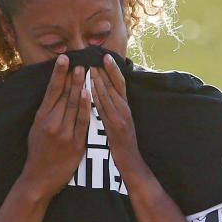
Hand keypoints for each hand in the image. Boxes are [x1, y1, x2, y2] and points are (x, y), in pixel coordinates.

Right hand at [19, 55, 90, 198]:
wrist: (39, 178)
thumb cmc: (38, 152)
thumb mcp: (35, 130)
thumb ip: (46, 113)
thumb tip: (54, 94)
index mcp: (41, 118)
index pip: (51, 90)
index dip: (58, 74)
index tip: (63, 59)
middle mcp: (51, 123)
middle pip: (63, 95)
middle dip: (72, 76)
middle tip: (79, 60)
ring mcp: (63, 133)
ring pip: (73, 105)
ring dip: (80, 86)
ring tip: (85, 71)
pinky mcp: (75, 143)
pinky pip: (82, 122)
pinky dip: (86, 107)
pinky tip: (89, 94)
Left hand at [90, 54, 142, 174]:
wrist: (131, 165)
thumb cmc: (122, 146)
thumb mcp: (119, 124)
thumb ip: (113, 111)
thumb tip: (105, 97)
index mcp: (126, 108)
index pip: (120, 84)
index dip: (113, 70)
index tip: (106, 57)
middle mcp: (125, 110)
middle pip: (116, 86)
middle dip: (106, 70)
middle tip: (97, 56)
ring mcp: (121, 119)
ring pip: (109, 96)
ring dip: (100, 81)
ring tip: (91, 68)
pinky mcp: (114, 128)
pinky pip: (104, 111)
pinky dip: (97, 99)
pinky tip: (90, 90)